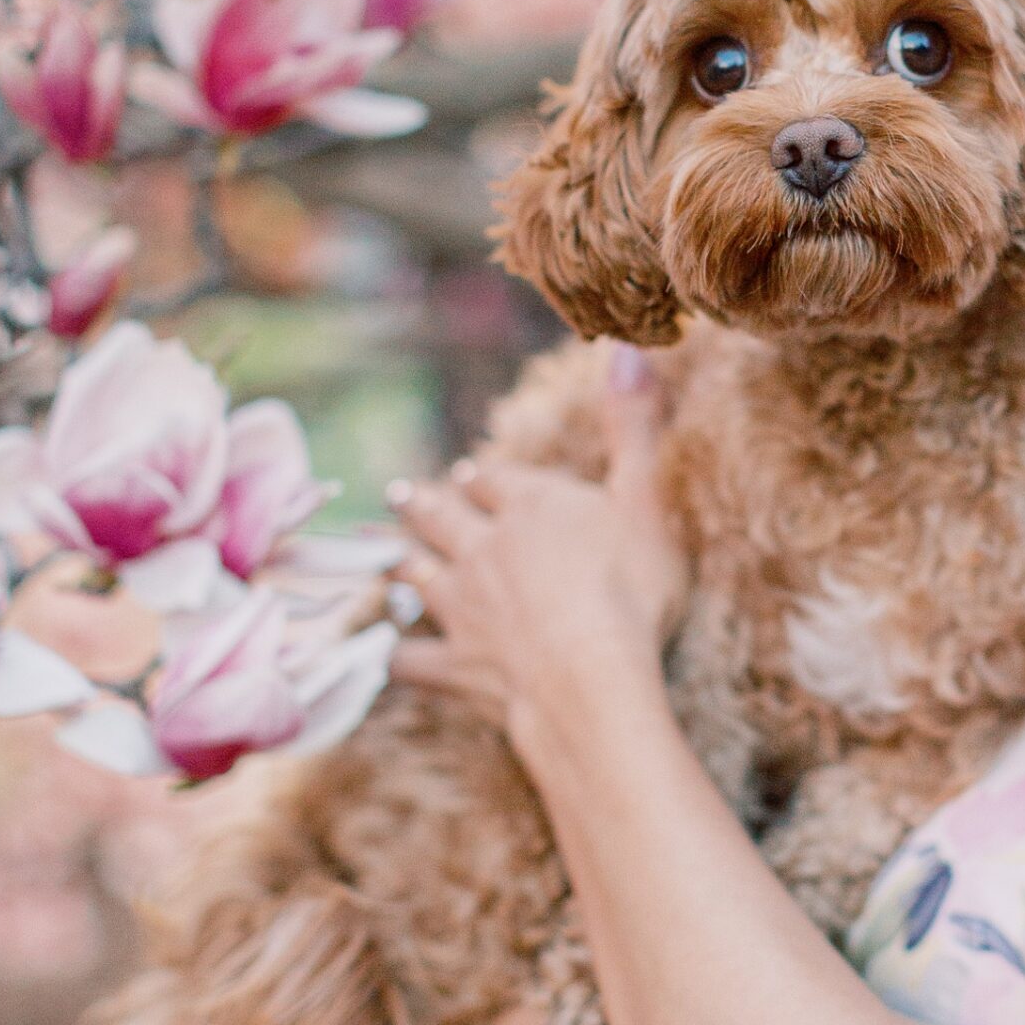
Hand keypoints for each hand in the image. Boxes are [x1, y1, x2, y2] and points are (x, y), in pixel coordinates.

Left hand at [385, 345, 689, 744]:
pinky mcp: (455, 665)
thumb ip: (632, 425)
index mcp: (530, 507)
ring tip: (379, 550)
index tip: (467, 474)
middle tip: (398, 495)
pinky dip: (393, 655)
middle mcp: (484, 549)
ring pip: (416, 575)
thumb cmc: (630, 588)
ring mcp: (463, 608)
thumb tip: (625, 347)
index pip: (495, 482)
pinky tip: (381, 654)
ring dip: (396, 560)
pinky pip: (410, 659)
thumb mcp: (645, 497)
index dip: (482, 479)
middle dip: (423, 506)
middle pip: (443, 519)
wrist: (591, 676)